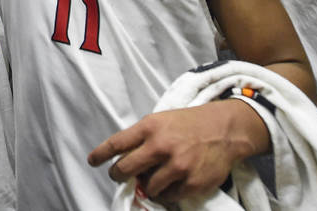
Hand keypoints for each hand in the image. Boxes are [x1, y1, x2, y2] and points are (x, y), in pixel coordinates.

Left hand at [89, 100, 267, 202]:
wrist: (225, 129)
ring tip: (151, 178)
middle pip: (126, 168)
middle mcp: (161, 146)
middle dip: (118, 174)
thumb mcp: (161, 120)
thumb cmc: (189, 123)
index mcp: (150, 127)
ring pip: (147, 187)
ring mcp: (178, 166)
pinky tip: (169, 184)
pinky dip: (166, 193)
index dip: (100, 154)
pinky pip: (169, 196)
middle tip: (118, 175)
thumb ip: (142, 137)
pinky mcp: (192, 183)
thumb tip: (123, 157)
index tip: (92, 161)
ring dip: (145, 186)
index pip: (117, 143)